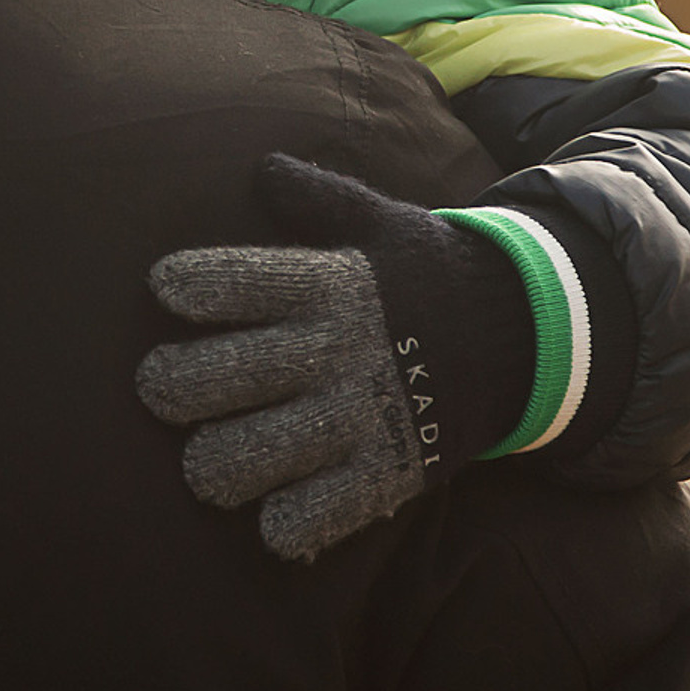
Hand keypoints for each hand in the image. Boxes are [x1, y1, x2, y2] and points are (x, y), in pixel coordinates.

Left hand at [135, 155, 536, 561]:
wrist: (526, 335)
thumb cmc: (428, 275)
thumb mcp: (381, 223)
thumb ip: (317, 197)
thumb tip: (262, 166)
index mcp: (332, 284)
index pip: (240, 281)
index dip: (190, 285)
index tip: (167, 288)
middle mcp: (339, 351)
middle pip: (220, 377)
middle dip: (171, 386)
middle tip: (163, 387)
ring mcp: (362, 417)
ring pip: (245, 458)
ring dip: (212, 464)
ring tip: (210, 457)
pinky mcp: (388, 473)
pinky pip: (311, 518)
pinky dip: (281, 524)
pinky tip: (272, 511)